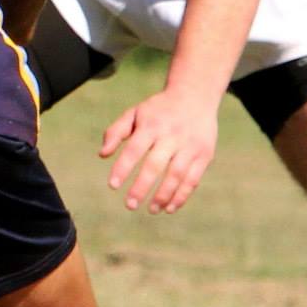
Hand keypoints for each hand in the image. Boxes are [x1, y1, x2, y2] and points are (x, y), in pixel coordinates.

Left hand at [99, 89, 217, 213]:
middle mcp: (172, 135)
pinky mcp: (204, 155)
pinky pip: (193, 179)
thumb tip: (102, 155)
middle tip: (130, 205)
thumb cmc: (158, 110)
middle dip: (142, 187)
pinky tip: (169, 208)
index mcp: (152, 125)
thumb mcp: (135, 113)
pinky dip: (181, 196)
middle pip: (155, 165)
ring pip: (176, 175)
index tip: (112, 186)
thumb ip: (116, 132)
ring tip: (151, 210)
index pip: (134, 149)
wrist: (195, 96)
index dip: (123, 168)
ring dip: (163, 196)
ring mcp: (190, 146)